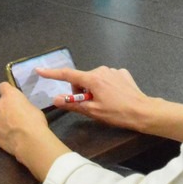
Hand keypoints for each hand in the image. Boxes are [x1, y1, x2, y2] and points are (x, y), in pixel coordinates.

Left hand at [0, 83, 65, 179]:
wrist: (29, 141)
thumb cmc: (35, 121)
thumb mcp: (32, 108)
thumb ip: (22, 106)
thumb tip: (20, 110)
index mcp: (9, 95)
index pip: (3, 86)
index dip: (7, 91)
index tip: (11, 98)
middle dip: (5, 110)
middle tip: (15, 118)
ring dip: (3, 122)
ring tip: (14, 131)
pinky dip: (2, 134)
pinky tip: (11, 139)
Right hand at [34, 66, 182, 141]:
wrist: (143, 112)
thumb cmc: (117, 113)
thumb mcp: (93, 112)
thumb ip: (73, 104)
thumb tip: (56, 99)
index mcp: (92, 78)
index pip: (67, 74)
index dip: (52, 73)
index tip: (39, 70)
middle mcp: (101, 70)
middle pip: (82, 80)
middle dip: (82, 92)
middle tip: (91, 106)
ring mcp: (113, 70)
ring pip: (95, 80)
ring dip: (95, 90)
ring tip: (106, 104)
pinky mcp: (122, 73)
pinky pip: (108, 79)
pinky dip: (107, 87)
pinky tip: (116, 97)